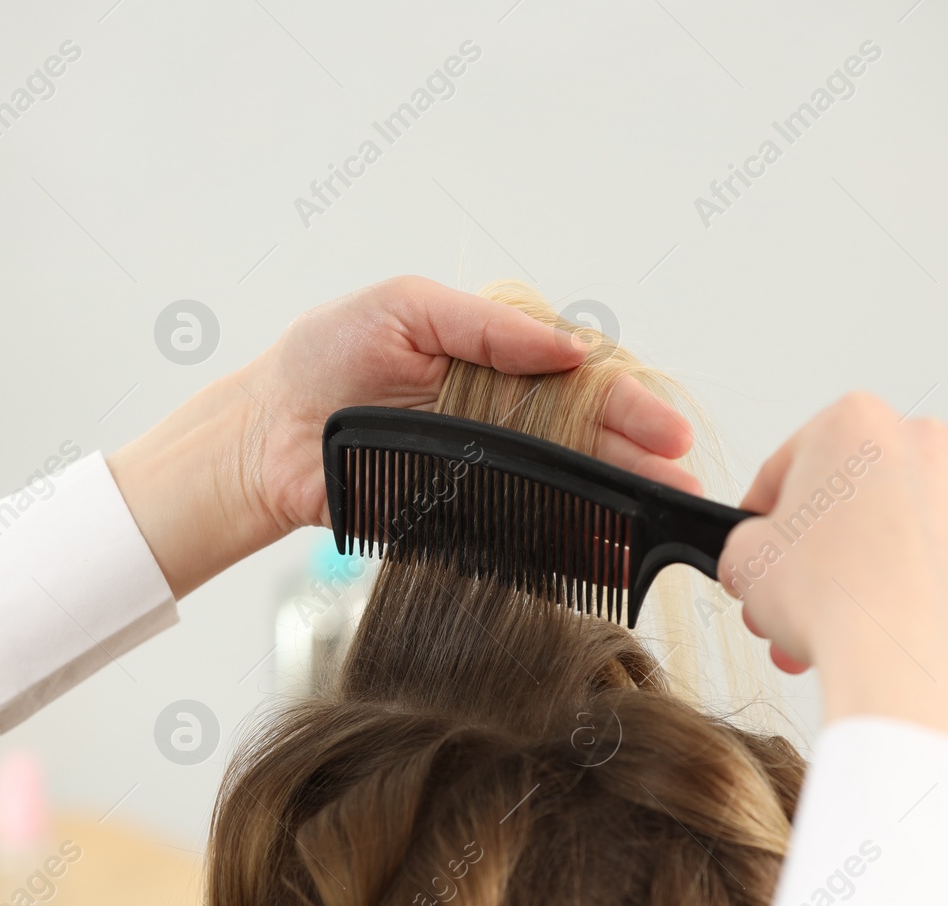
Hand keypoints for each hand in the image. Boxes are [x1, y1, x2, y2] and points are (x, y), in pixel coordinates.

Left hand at [108, 276, 697, 598]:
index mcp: (495, 360)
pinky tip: (601, 556)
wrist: (265, 432)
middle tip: (682, 486)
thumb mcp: (405, 307)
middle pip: (584, 440)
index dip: (628, 404)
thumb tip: (568, 348)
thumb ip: (487, 326)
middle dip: (638, 463)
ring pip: (561, 488)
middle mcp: (497, 415)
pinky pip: (517, 531)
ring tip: (657, 527)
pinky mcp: (454, 514)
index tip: (667, 431)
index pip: (580, 379)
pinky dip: (561, 546)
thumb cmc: (324, 356)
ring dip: (613, 508)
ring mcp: (479, 468)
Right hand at [716, 393, 947, 734]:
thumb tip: (763, 555)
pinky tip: (902, 622)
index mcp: (855, 425)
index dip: (767, 511)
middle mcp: (924, 446)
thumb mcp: (743, 560)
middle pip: (858, 493)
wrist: (907, 668)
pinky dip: (934, 588)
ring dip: (877, 566)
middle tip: (803, 590)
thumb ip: (749, 540)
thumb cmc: (833, 604)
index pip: (792, 463)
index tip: (765, 540)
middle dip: (827, 545)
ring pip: (911, 527)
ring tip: (846, 621)